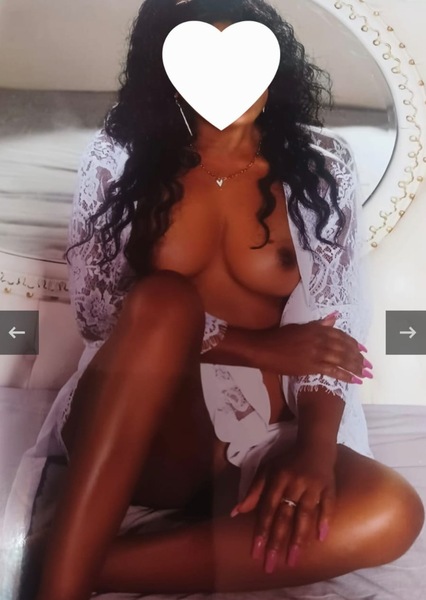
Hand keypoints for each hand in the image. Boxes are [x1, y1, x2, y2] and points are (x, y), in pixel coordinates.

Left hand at [230, 444, 336, 573]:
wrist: (315, 445)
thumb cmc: (287, 461)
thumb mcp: (267, 470)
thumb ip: (253, 491)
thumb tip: (234, 513)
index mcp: (277, 479)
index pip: (267, 509)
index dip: (261, 530)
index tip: (256, 552)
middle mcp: (294, 483)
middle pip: (284, 515)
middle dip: (277, 541)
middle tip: (271, 565)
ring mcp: (313, 485)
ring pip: (305, 514)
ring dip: (299, 538)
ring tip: (293, 560)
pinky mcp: (329, 486)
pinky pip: (328, 505)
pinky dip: (325, 519)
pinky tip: (321, 537)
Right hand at [251, 312, 371, 382]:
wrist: (266, 348)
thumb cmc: (281, 337)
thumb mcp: (301, 327)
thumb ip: (319, 324)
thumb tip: (334, 317)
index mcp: (318, 329)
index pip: (342, 336)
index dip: (355, 344)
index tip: (364, 350)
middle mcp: (321, 340)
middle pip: (345, 348)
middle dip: (359, 358)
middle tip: (370, 366)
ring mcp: (317, 353)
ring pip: (342, 360)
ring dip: (356, 367)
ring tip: (366, 374)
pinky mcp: (312, 366)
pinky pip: (333, 371)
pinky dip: (345, 376)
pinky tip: (354, 380)